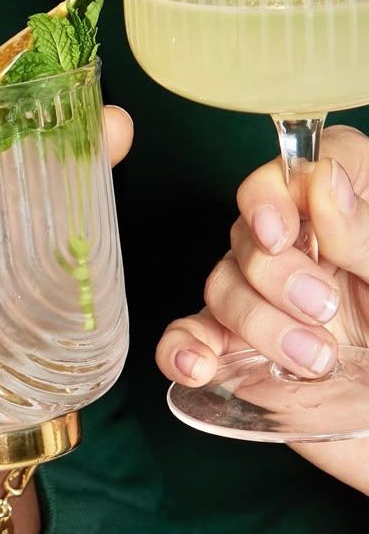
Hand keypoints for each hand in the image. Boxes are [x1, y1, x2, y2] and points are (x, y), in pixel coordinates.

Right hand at [158, 125, 368, 489]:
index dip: (281, 185)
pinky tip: (200, 367)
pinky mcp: (245, 357)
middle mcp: (312, 252)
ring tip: (314, 361)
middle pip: (251, 229)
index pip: (309, 165)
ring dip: (259, 322)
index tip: (284, 228)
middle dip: (277, 273)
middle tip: (326, 310)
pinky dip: (183, 349)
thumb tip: (321, 181)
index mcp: (360, 219)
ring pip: (222, 283)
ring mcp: (273, 304)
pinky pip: (191, 339)